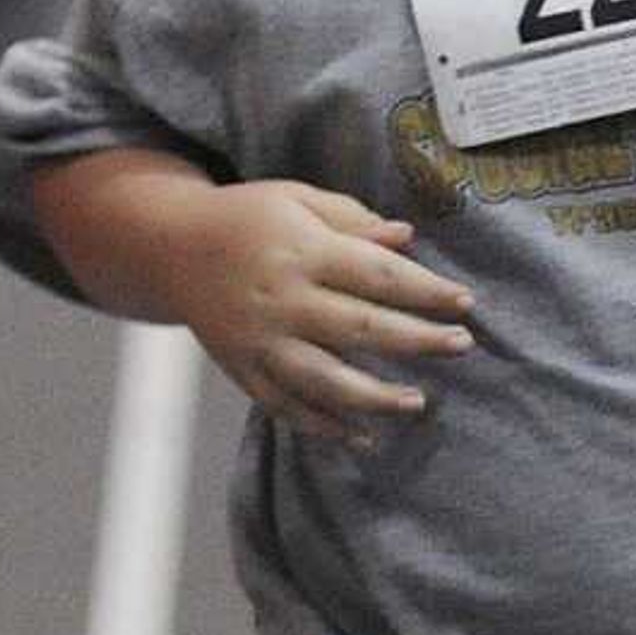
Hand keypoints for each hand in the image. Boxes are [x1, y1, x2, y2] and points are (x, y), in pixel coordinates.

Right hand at [164, 180, 476, 445]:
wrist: (169, 248)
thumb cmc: (247, 216)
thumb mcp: (297, 198)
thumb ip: (352, 219)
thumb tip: (408, 237)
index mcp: (301, 251)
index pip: (376, 275)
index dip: (425, 290)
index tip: (466, 302)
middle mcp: (281, 300)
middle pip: (360, 328)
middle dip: (416, 340)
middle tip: (462, 345)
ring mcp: (260, 342)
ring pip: (324, 380)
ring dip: (375, 398)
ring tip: (418, 403)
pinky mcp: (243, 371)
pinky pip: (286, 407)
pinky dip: (323, 427)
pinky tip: (362, 436)